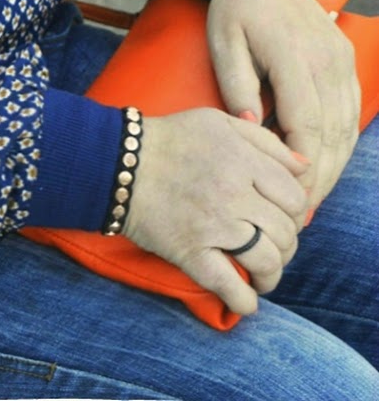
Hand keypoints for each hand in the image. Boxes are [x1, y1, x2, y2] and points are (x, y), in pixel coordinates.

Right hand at [123, 106, 309, 314]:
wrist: (117, 161)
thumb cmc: (172, 138)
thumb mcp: (219, 122)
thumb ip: (265, 141)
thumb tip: (305, 168)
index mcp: (242, 160)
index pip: (295, 198)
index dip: (296, 211)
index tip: (284, 216)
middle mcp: (233, 193)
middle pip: (285, 232)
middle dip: (286, 243)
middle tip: (273, 243)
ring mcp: (212, 226)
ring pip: (267, 261)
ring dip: (272, 273)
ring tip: (264, 273)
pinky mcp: (190, 253)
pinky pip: (229, 286)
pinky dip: (245, 301)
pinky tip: (247, 300)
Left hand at [206, 0, 359, 212]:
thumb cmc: (235, 8)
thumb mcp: (223, 42)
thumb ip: (237, 86)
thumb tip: (255, 132)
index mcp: (294, 55)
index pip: (308, 124)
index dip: (302, 168)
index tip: (288, 199)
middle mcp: (327, 60)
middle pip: (334, 134)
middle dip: (320, 180)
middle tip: (301, 215)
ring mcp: (342, 60)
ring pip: (347, 127)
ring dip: (333, 166)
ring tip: (311, 200)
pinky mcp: (346, 61)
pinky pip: (350, 112)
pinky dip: (340, 144)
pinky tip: (322, 165)